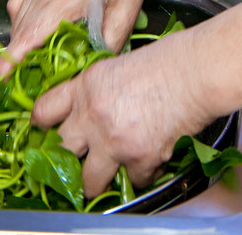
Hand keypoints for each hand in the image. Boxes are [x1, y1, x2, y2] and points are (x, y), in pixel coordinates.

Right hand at [0, 0, 156, 76]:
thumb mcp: (127, 10)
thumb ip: (108, 44)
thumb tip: (92, 70)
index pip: (27, 35)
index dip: (12, 60)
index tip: (5, 78)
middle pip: (20, 28)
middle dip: (20, 54)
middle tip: (32, 72)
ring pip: (17, 14)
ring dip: (23, 34)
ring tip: (38, 50)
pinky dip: (24, 15)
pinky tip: (40, 23)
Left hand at [31, 30, 215, 198]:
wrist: (198, 71)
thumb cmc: (170, 59)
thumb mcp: (121, 64)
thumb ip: (100, 89)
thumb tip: (94, 110)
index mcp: (86, 86)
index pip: (43, 111)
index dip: (44, 124)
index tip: (49, 132)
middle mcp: (92, 116)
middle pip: (60, 152)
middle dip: (68, 158)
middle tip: (78, 159)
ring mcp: (113, 142)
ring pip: (88, 182)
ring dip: (100, 178)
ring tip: (112, 171)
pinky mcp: (138, 160)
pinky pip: (132, 181)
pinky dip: (141, 174)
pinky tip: (151, 159)